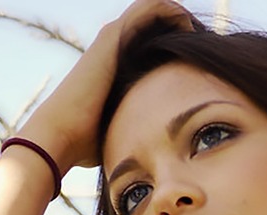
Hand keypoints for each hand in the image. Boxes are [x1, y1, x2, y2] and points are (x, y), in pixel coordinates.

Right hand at [20, 0, 194, 172]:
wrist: (63, 135)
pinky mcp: (113, 34)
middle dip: (179, 28)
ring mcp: (112, 37)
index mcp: (115, 64)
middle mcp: (113, 45)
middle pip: (154, 22)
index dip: (175, 45)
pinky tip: (189, 29)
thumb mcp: (122, 128)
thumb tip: (155, 148)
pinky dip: (171, 11)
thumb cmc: (87, 143)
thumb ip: (136, 125)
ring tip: (198, 34)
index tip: (197, 62)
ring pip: (153, 9)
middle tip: (203, 45)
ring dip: (178, 17)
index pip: (150, 42)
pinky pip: (149, 7)